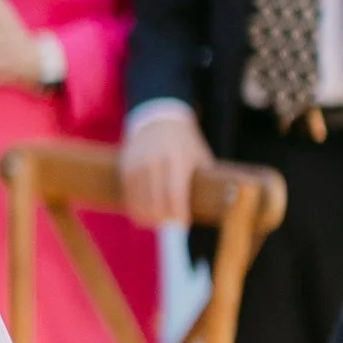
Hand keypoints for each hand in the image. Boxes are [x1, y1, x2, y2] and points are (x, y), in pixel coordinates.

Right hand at [122, 101, 210, 227]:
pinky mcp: (125, 168)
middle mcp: (155, 162)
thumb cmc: (186, 143)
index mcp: (177, 159)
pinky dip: (136, 210)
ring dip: (150, 218)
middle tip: (172, 222)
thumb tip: (218, 208)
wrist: (158, 120)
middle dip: (164, 219)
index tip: (183, 223)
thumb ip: (204, 180)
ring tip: (159, 220)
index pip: (175, 194)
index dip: (179, 214)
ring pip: (140, 204)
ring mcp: (137, 165)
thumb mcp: (200, 157)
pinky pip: (129, 198)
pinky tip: (145, 214)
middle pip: (156, 204)